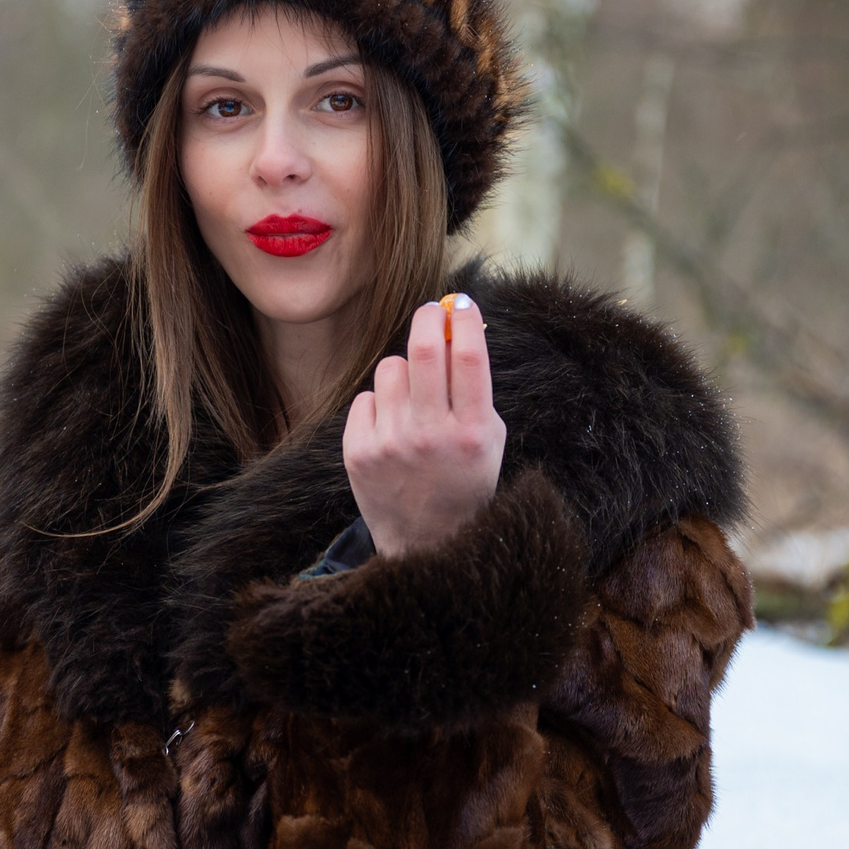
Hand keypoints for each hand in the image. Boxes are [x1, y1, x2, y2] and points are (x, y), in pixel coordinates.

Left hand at [343, 294, 505, 557]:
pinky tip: (393, 429)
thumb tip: (456, 325)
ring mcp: (391, 444)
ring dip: (405, 371)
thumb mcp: (490, 439)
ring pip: (392, 369)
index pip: (469, 356)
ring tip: (414, 400)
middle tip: (431, 311)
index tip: (462, 303)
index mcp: (473, 433)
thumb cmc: (465, 481)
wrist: (426, 544)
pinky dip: (381, 405)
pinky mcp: (358, 452)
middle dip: (428, 317)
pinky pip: (367, 398)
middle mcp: (431, 437)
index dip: (465, 319)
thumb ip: (477, 388)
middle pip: (424, 349)